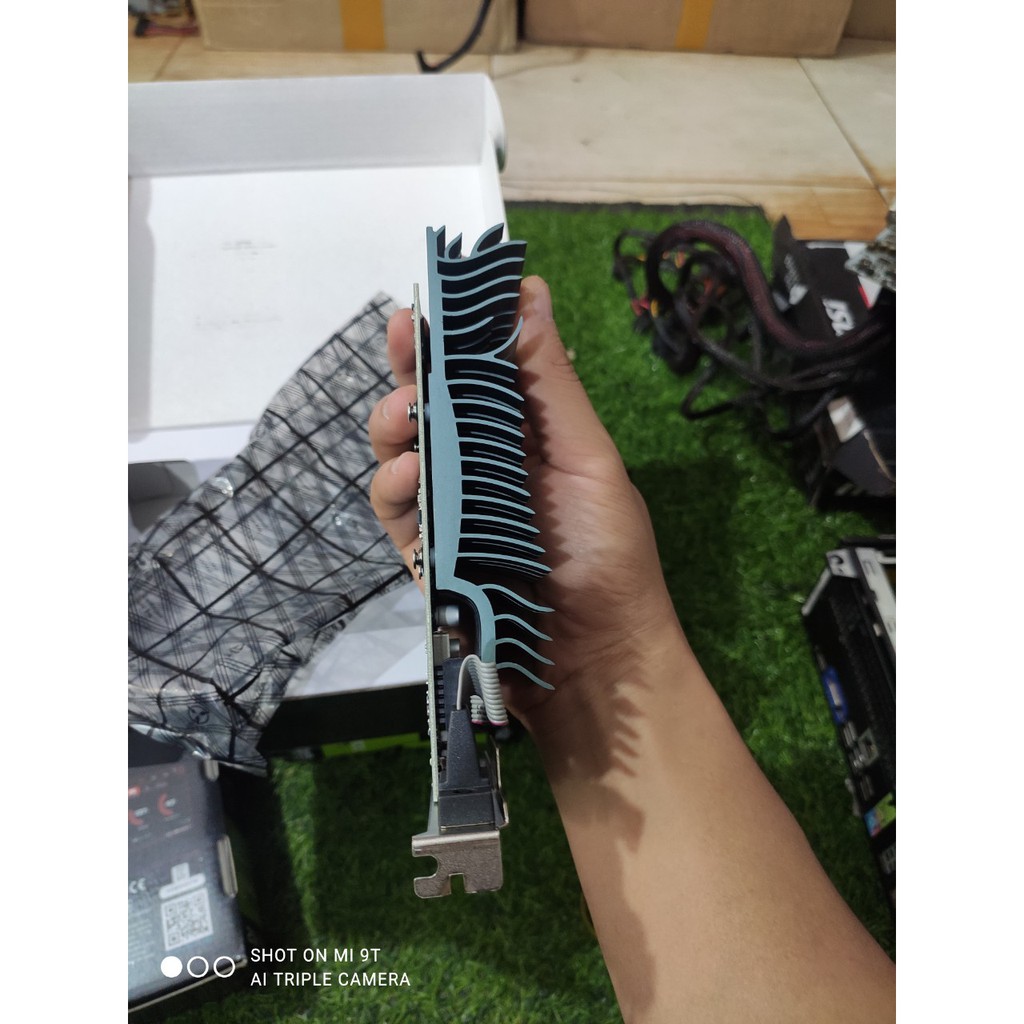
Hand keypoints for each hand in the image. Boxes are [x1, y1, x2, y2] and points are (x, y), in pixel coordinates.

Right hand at [368, 276, 685, 733]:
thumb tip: (529, 289)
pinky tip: (406, 474)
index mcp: (527, 437)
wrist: (597, 661)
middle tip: (404, 343)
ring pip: (401, 453)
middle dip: (412, 369)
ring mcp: (453, 512)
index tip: (431, 301)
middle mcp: (484, 467)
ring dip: (394, 425)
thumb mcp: (586, 457)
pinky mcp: (428, 557)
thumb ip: (549, 382)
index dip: (451, 335)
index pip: (477, 372)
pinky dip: (391, 488)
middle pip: (431, 405)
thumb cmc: (607, 554)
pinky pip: (394, 514)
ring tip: (405, 418)